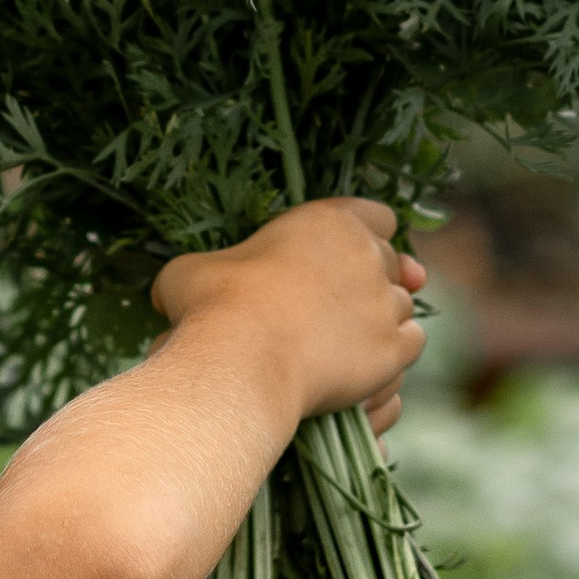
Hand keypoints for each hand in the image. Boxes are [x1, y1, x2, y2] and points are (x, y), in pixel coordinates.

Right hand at [151, 198, 427, 437]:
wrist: (241, 359)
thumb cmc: (212, 307)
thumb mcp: (188, 275)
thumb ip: (200, 273)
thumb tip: (166, 296)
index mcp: (326, 222)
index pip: (376, 214)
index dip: (370, 233)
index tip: (364, 252)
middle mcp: (365, 255)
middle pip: (391, 261)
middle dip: (379, 278)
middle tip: (358, 302)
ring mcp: (383, 302)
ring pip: (402, 305)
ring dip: (385, 318)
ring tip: (355, 339)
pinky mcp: (393, 348)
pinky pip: (411, 342)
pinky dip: (397, 352)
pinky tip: (376, 363)